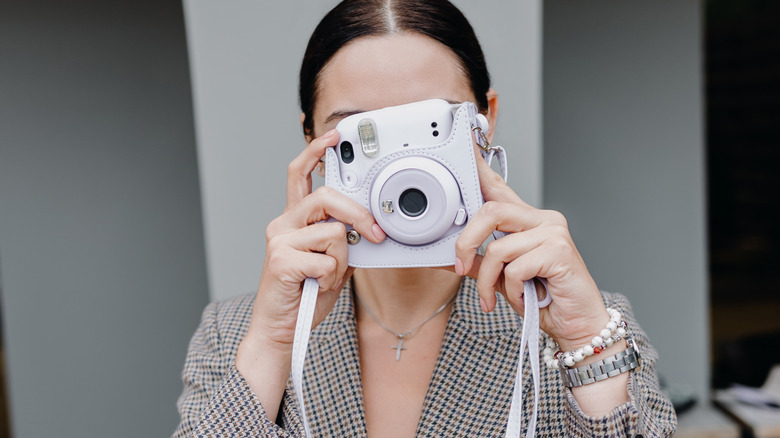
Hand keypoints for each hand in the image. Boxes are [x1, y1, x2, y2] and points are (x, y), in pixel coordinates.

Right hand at [242, 129, 385, 353]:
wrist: (280, 331)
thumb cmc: (305, 296)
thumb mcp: (333, 263)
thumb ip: (344, 241)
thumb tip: (368, 227)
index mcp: (294, 221)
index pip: (302, 175)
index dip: (316, 152)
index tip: (334, 136)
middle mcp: (283, 224)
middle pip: (326, 198)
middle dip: (357, 215)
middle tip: (374, 234)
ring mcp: (279, 241)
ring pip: (332, 232)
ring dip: (341, 260)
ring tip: (327, 277)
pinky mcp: (280, 260)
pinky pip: (326, 259)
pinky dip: (332, 277)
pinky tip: (317, 286)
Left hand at [453, 149, 608, 350]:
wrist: (578, 326)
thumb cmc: (544, 300)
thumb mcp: (502, 278)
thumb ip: (479, 263)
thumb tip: (449, 256)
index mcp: (528, 221)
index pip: (499, 187)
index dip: (479, 168)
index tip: (463, 147)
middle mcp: (543, 219)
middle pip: (491, 211)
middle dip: (466, 242)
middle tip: (459, 268)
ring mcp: (553, 233)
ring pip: (498, 247)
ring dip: (489, 281)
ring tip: (497, 298)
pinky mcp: (559, 251)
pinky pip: (515, 267)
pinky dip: (511, 290)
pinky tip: (526, 299)